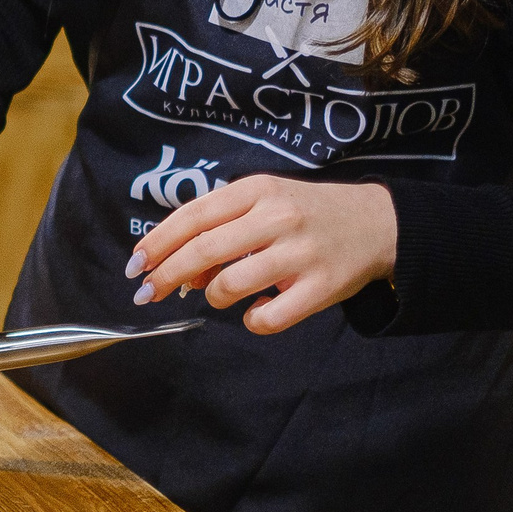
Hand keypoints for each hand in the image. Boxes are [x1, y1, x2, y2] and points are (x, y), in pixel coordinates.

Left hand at [126, 174, 395, 334]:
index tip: (135, 265)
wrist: (377, 224)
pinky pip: (270, 317)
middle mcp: (277, 218)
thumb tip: (180, 271)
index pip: (194, 216)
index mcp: (257, 190)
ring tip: (218, 295)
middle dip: (167, 274)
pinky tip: (255, 312)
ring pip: (231, 284)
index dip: (158, 242)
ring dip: (212, 296)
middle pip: (204, 249)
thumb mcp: (264, 204)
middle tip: (147, 293)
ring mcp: (300, 253)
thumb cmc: (306, 213)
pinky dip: (252, 320)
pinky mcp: (322, 287)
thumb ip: (222, 228)